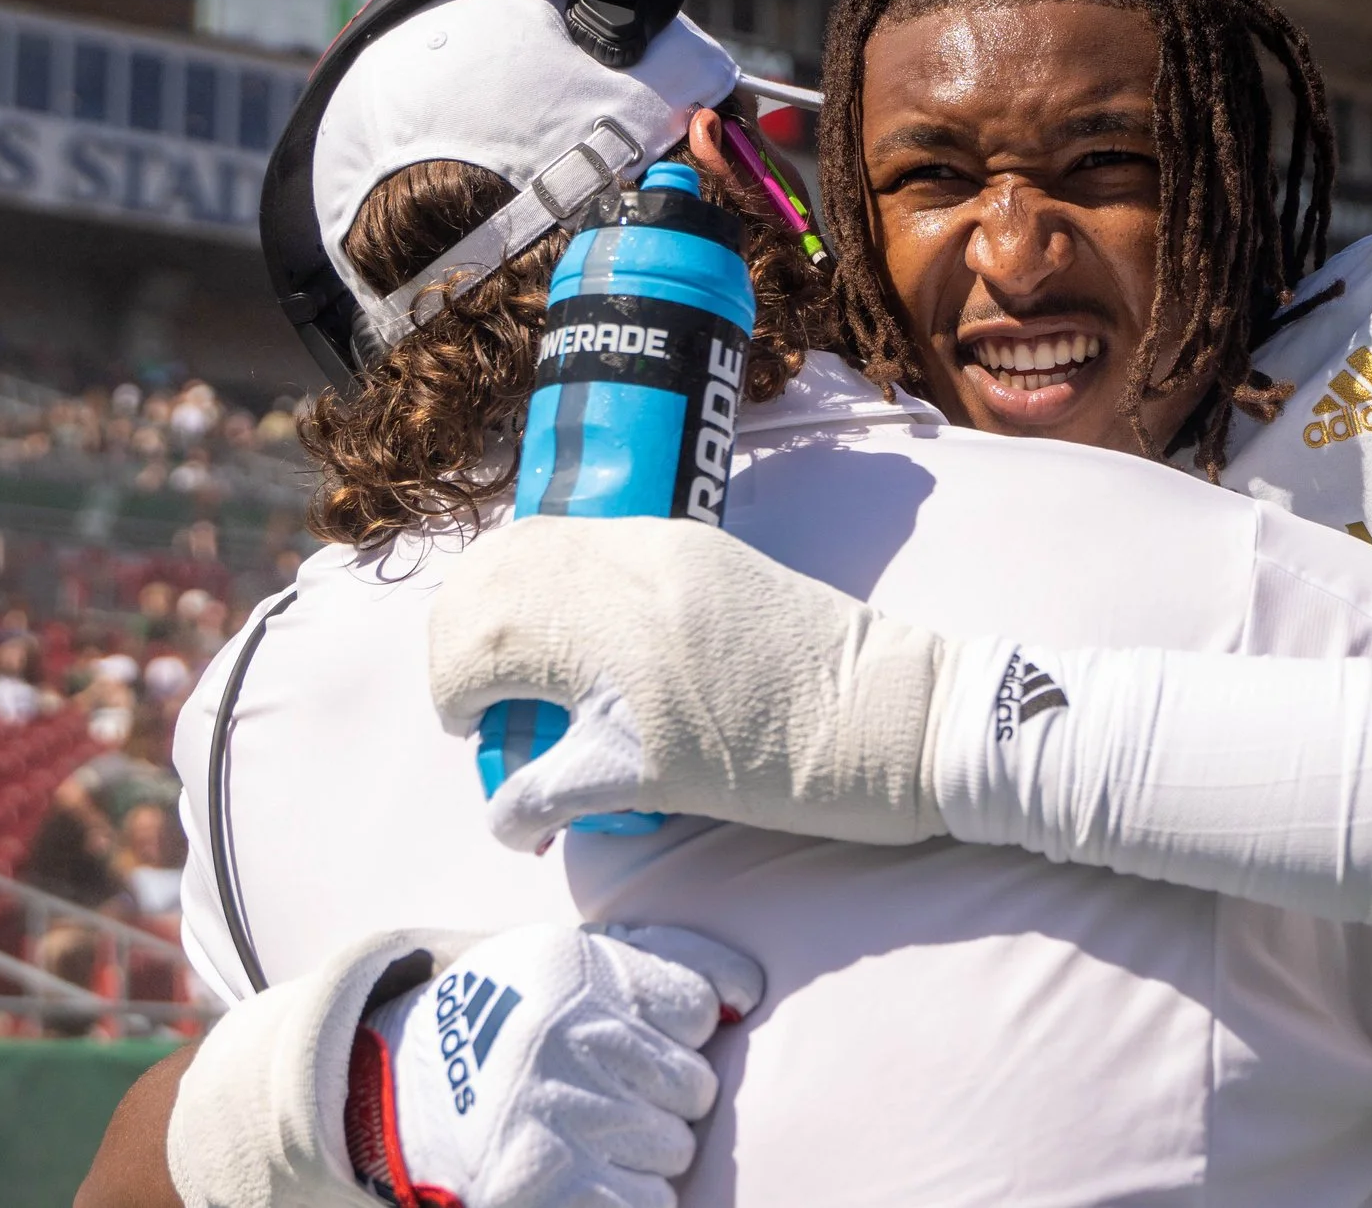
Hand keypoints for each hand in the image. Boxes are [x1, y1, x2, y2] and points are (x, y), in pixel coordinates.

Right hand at [351, 922, 762, 1207]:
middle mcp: (569, 1038)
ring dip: (641, 1155)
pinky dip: (626, 1198)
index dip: (676, 1036)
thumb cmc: (510, 1021)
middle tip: (606, 1100)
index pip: (698, 1009)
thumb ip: (668, 959)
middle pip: (693, 1088)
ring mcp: (555, 1113)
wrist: (388, 1089)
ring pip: (673, 1151)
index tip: (637, 1043)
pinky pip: (647, 1204)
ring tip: (585, 1137)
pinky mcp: (543, 1184)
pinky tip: (586, 1179)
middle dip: (662, 1101)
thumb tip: (749, 993)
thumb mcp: (572, 962)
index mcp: (582, 973)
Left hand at [428, 515, 954, 853]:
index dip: (482, 593)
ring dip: (468, 713)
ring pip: (491, 673)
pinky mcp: (650, 757)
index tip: (491, 635)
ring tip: (487, 745)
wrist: (915, 716)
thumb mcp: (735, 589)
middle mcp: (638, 589)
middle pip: (489, 600)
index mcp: (664, 543)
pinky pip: (535, 786)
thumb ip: (659, 590)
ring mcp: (638, 671)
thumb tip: (582, 625)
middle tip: (470, 700)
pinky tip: (526, 828)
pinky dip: (511, 812)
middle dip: (456, 653)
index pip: (524, 544)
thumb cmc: (838, 666)